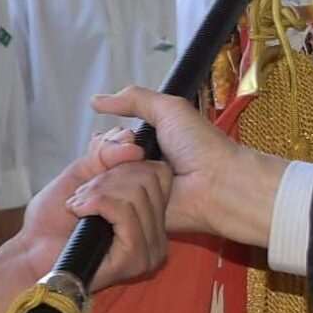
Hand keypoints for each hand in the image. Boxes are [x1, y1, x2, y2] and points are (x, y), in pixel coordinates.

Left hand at [25, 132, 173, 290]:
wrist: (31, 253)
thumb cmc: (53, 220)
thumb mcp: (82, 174)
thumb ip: (108, 153)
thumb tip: (134, 142)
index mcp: (150, 216)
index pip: (160, 172)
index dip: (125, 165)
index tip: (96, 178)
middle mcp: (156, 234)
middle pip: (148, 179)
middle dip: (107, 178)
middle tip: (81, 196)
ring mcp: (149, 250)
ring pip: (136, 194)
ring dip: (97, 192)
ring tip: (77, 206)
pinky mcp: (134, 258)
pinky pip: (125, 212)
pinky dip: (96, 203)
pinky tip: (78, 212)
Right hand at [92, 88, 286, 248]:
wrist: (216, 183)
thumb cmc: (203, 147)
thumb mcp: (169, 109)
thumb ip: (134, 99)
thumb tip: (97, 100)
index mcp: (148, 147)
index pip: (108, 144)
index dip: (107, 139)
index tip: (122, 136)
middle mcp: (140, 169)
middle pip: (99, 161)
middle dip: (107, 152)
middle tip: (134, 152)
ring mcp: (137, 192)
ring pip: (100, 180)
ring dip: (111, 170)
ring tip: (135, 167)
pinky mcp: (136, 213)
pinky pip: (109, 202)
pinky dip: (114, 192)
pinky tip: (129, 186)